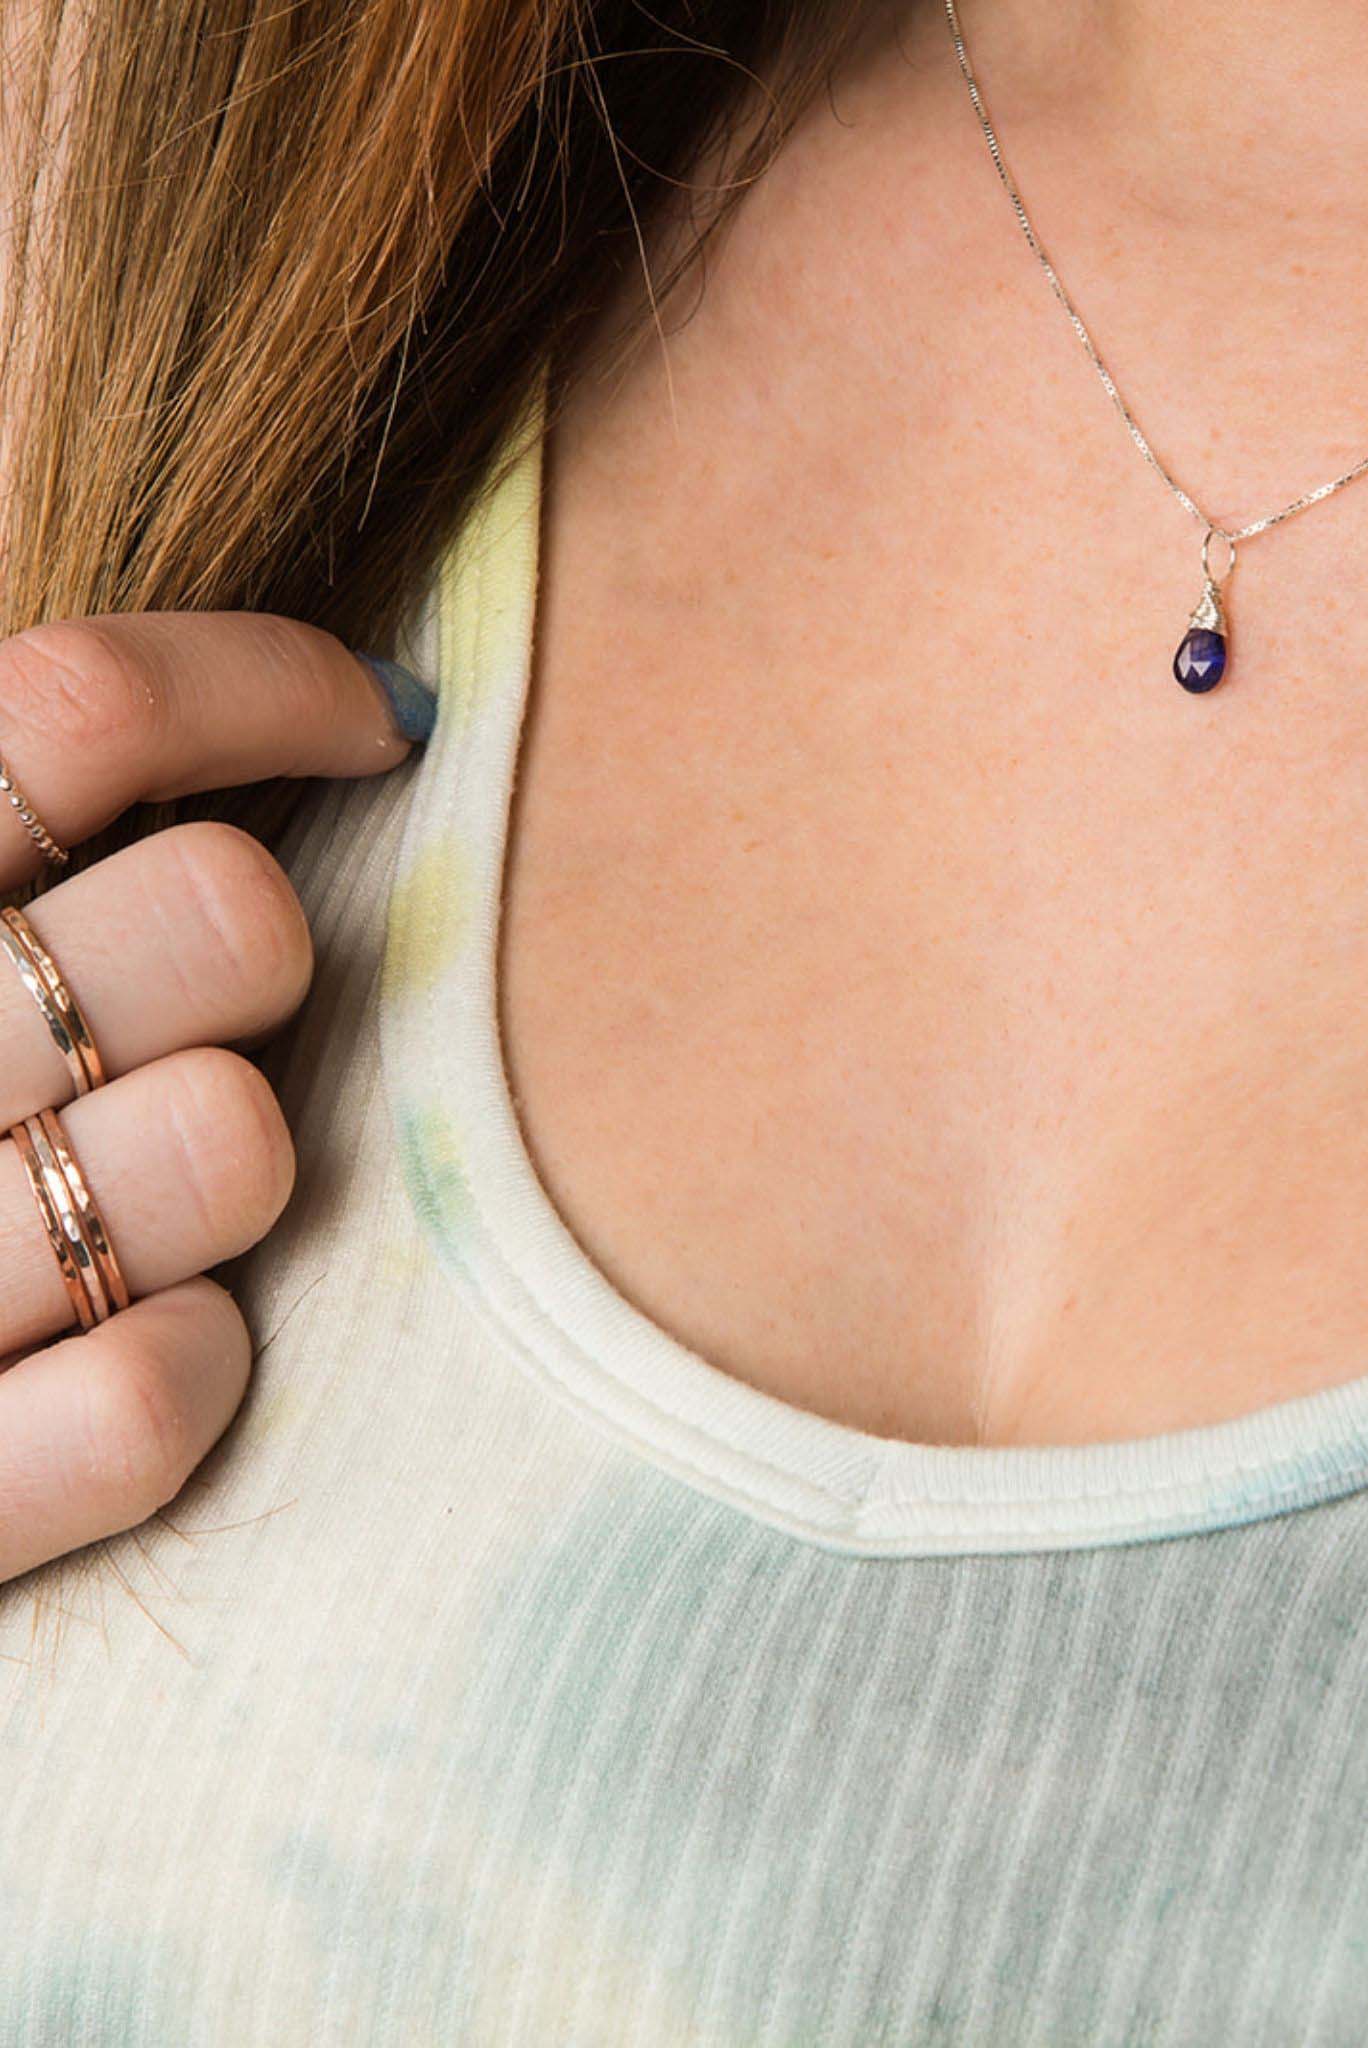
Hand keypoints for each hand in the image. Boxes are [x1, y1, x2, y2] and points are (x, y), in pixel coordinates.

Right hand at [0, 612, 426, 1585]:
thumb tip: (361, 702)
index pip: (70, 714)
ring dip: (240, 1154)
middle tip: (230, 990)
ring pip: (225, 1142)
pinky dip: (190, 1364)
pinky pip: (151, 1400)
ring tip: (177, 1177)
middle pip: (217, 920)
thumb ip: (26, 846)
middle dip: (262, 943)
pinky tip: (171, 1347)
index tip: (382, 722)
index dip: (260, 686)